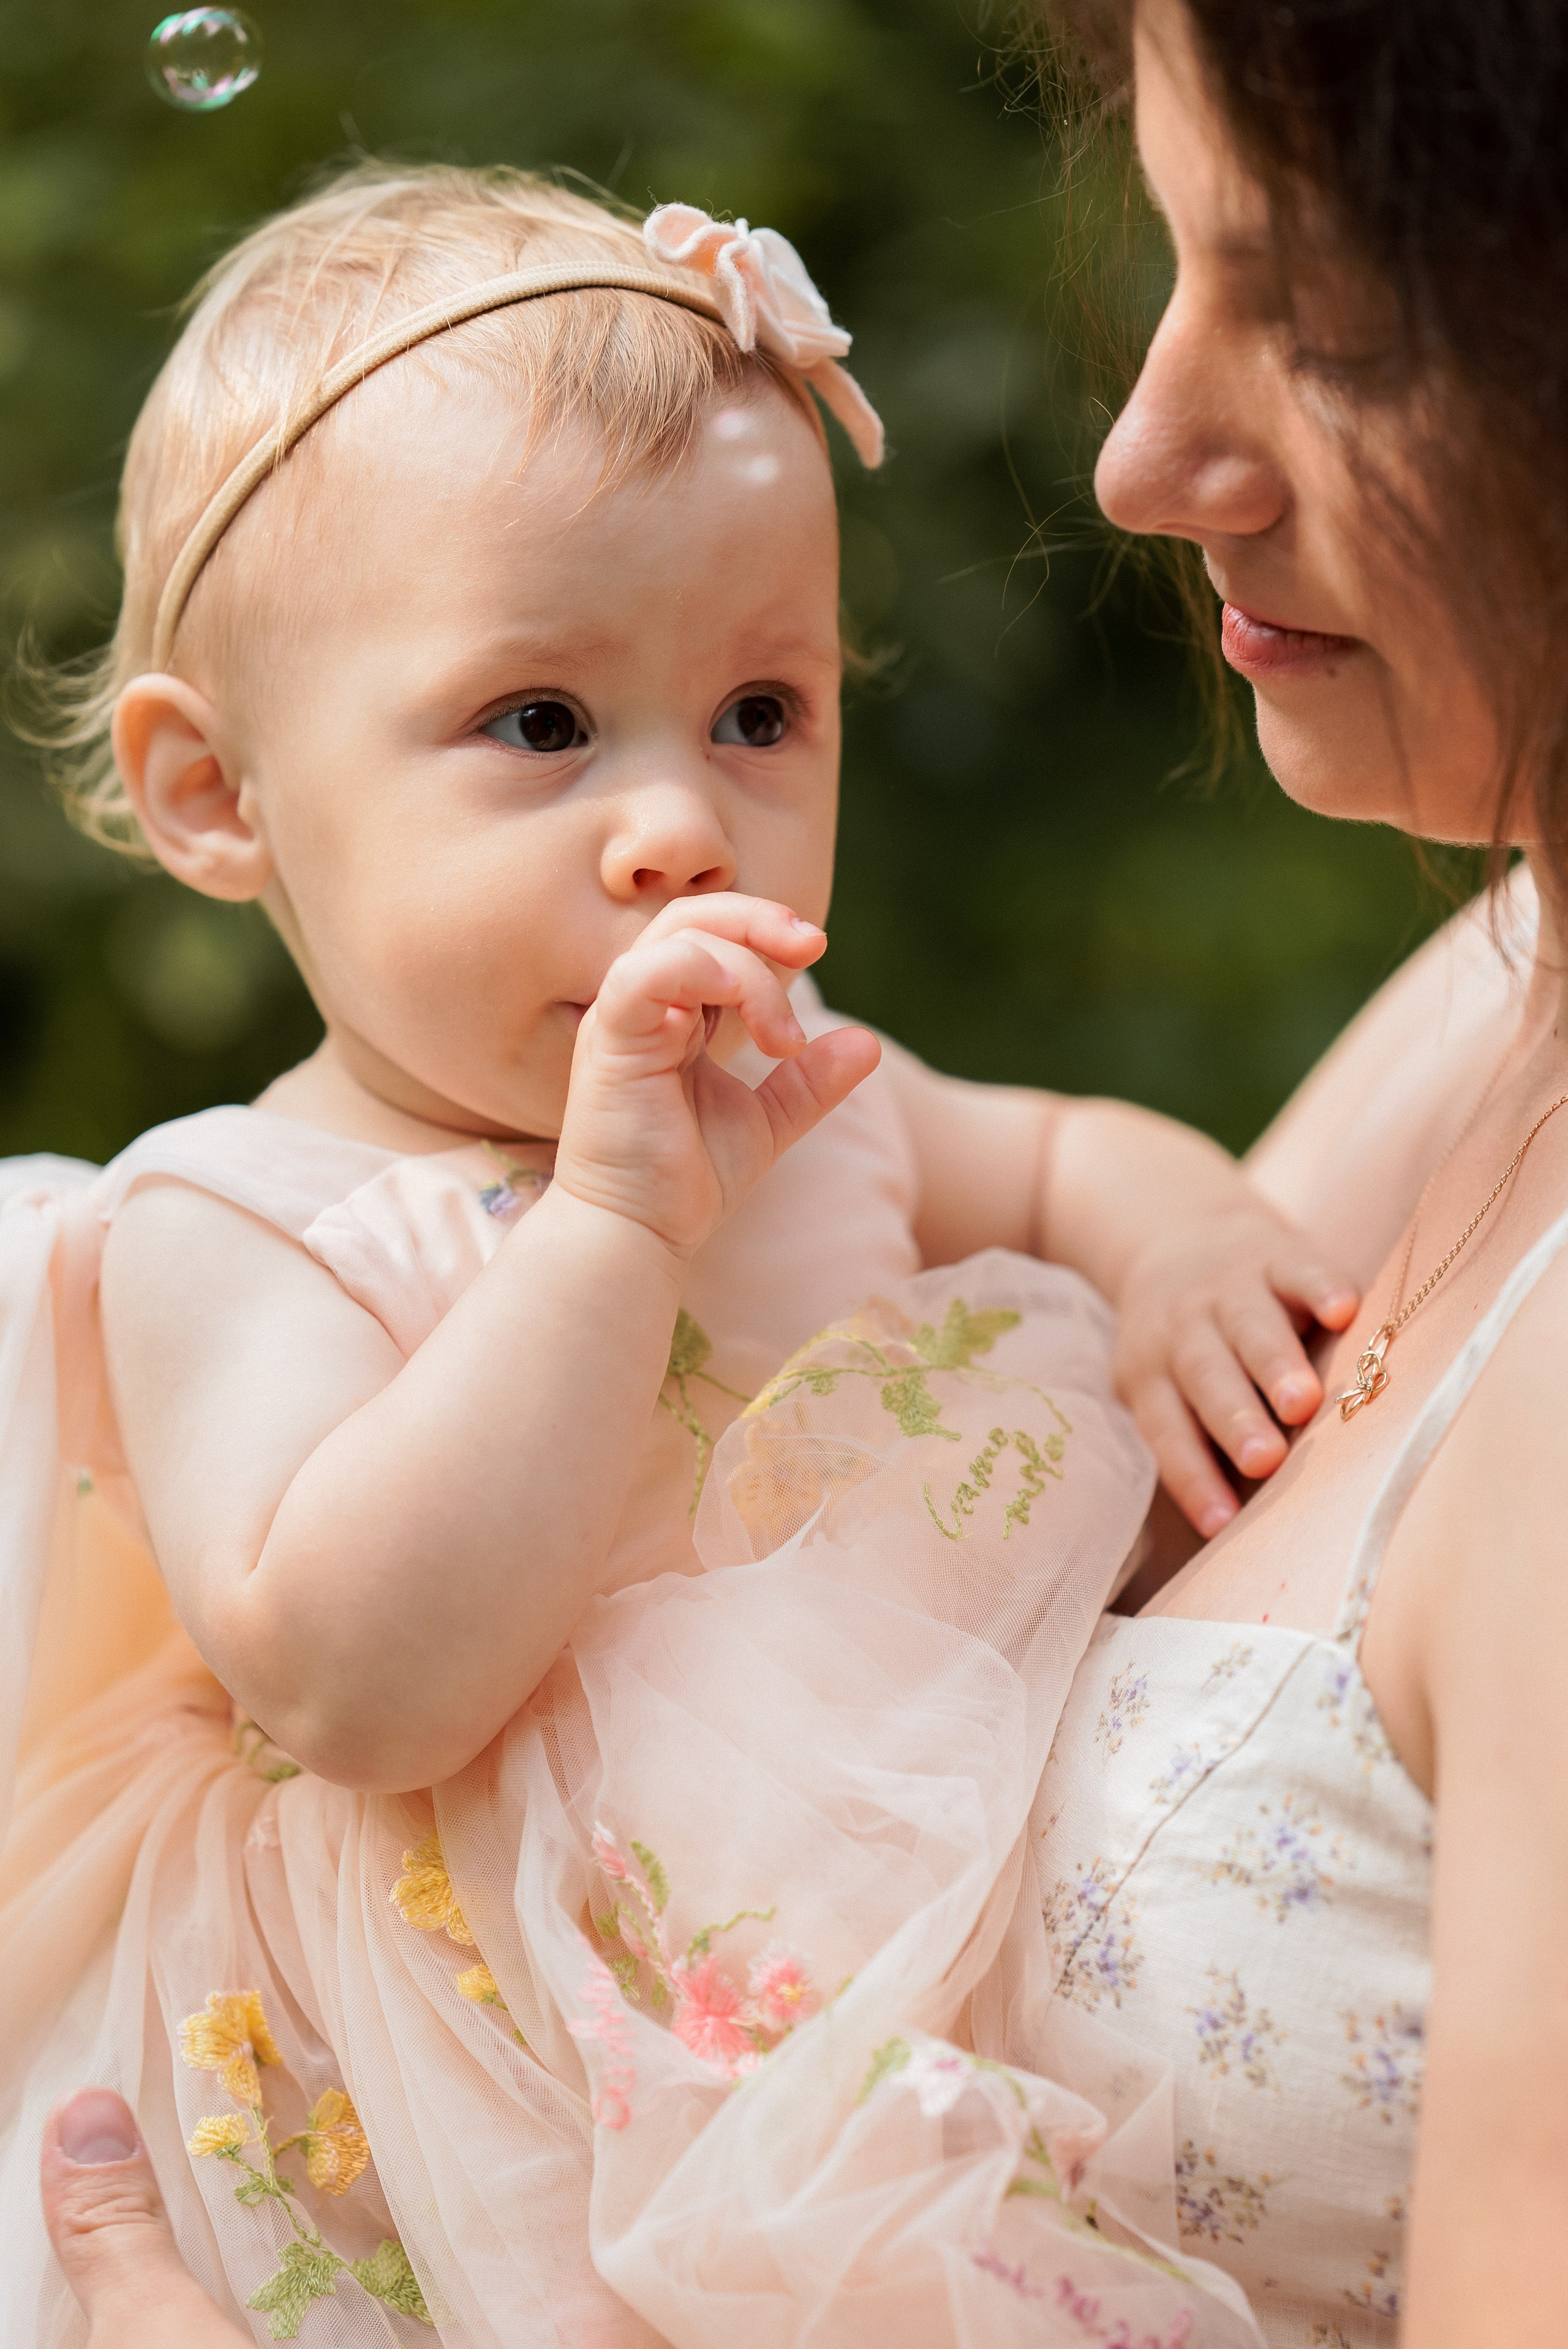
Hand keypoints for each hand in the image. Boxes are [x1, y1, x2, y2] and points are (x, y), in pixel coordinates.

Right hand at [552, 894, 880, 1258]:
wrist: (638, 1235)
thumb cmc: (685, 1181)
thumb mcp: (766, 1122)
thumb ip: (810, 1082)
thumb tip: (867, 1042)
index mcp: (673, 1013)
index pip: (713, 934)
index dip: (765, 928)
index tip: (816, 946)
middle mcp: (643, 1005)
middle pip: (695, 916)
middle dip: (761, 920)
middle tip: (814, 944)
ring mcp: (620, 1018)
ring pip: (681, 938)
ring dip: (747, 968)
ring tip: (783, 1039)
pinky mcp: (608, 1041)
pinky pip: (643, 974)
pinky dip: (696, 969)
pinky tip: (737, 1001)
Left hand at [1112, 1200, 1358, 1536]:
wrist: (1178, 1235)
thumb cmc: (1187, 1346)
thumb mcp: (1166, 1386)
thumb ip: (1199, 1444)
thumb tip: (1237, 1530)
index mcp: (1151, 1374)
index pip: (1167, 1431)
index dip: (1192, 1478)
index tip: (1220, 1524)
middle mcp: (1184, 1330)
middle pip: (1205, 1377)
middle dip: (1234, 1418)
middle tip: (1263, 1459)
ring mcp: (1229, 1289)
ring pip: (1250, 1328)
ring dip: (1275, 1364)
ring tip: (1303, 1402)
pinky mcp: (1275, 1255)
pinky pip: (1297, 1271)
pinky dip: (1318, 1289)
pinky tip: (1343, 1311)